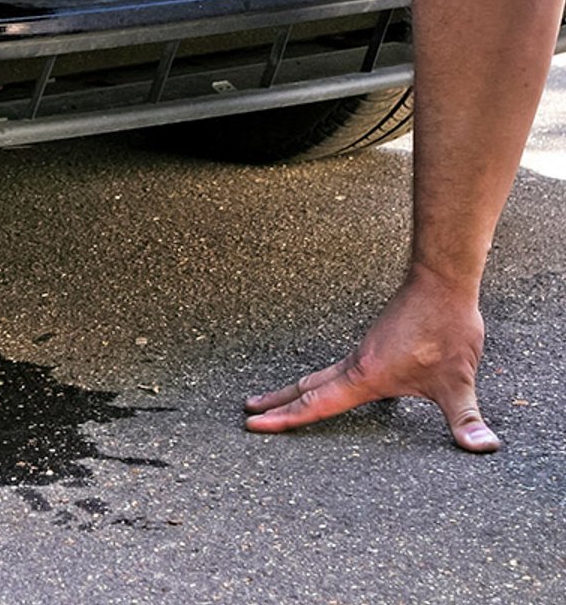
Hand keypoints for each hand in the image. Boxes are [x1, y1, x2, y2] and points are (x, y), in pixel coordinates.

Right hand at [244, 268, 500, 451]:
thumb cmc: (445, 330)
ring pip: (318, 375)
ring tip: (272, 398)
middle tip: (249, 412)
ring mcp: (361, 353)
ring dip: (293, 389)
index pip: (317, 404)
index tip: (254, 424)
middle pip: (306, 387)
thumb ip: (466, 418)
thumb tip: (484, 448)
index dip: (285, 417)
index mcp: (365, 376)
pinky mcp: (372, 346)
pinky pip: (335, 368)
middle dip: (277, 402)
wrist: (440, 284)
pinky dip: (317, 380)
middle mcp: (356, 364)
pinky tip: (327, 386)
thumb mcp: (457, 381)